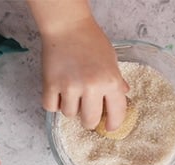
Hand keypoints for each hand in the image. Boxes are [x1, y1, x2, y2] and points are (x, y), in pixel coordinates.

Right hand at [34, 9, 128, 129]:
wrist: (68, 26)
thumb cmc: (91, 40)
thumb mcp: (111, 60)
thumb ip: (116, 80)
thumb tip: (123, 94)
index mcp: (110, 82)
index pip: (116, 114)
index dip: (113, 124)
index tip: (109, 127)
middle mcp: (91, 87)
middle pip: (89, 121)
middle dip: (89, 121)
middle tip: (87, 115)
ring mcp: (70, 86)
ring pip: (69, 115)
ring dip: (70, 108)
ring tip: (71, 94)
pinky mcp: (51, 84)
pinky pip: (51, 107)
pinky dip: (54, 103)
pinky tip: (58, 93)